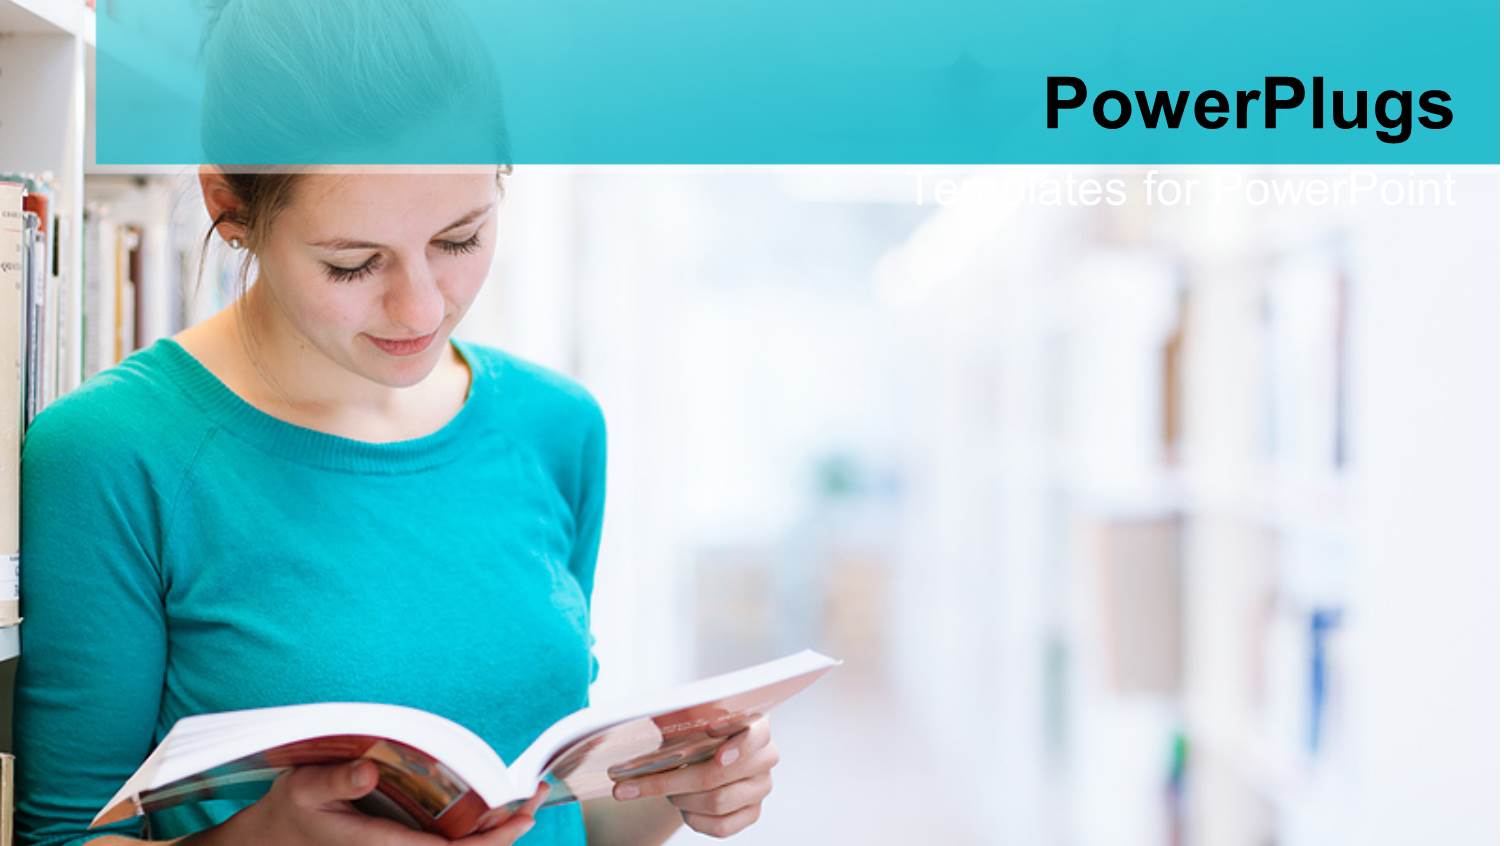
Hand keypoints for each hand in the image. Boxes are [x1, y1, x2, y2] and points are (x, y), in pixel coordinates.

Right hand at [206, 759, 546, 845]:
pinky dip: (477, 820)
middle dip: (506, 830)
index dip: (489, 841)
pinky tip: (495, 798)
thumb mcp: (305, 789)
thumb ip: (337, 781)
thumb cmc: (292, 810)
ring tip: (529, 792)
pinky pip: (448, 837)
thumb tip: (370, 772)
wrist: (275, 838)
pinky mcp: (402, 839)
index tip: (519, 818)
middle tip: (538, 795)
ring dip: (496, 824)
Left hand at [610, 716, 778, 837]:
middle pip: (719, 773)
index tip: (709, 731)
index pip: (755, 732)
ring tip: (666, 791)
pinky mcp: (752, 814)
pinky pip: (720, 826)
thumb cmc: (696, 736)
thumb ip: (681, 715)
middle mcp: (765, 757)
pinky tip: (683, 806)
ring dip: (681, 798)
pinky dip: (693, 818)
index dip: (734, 738)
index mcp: (756, 726)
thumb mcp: (688, 719)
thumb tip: (656, 714)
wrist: (700, 759)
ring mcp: (760, 787)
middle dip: (674, 780)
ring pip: (716, 801)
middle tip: (641, 781)